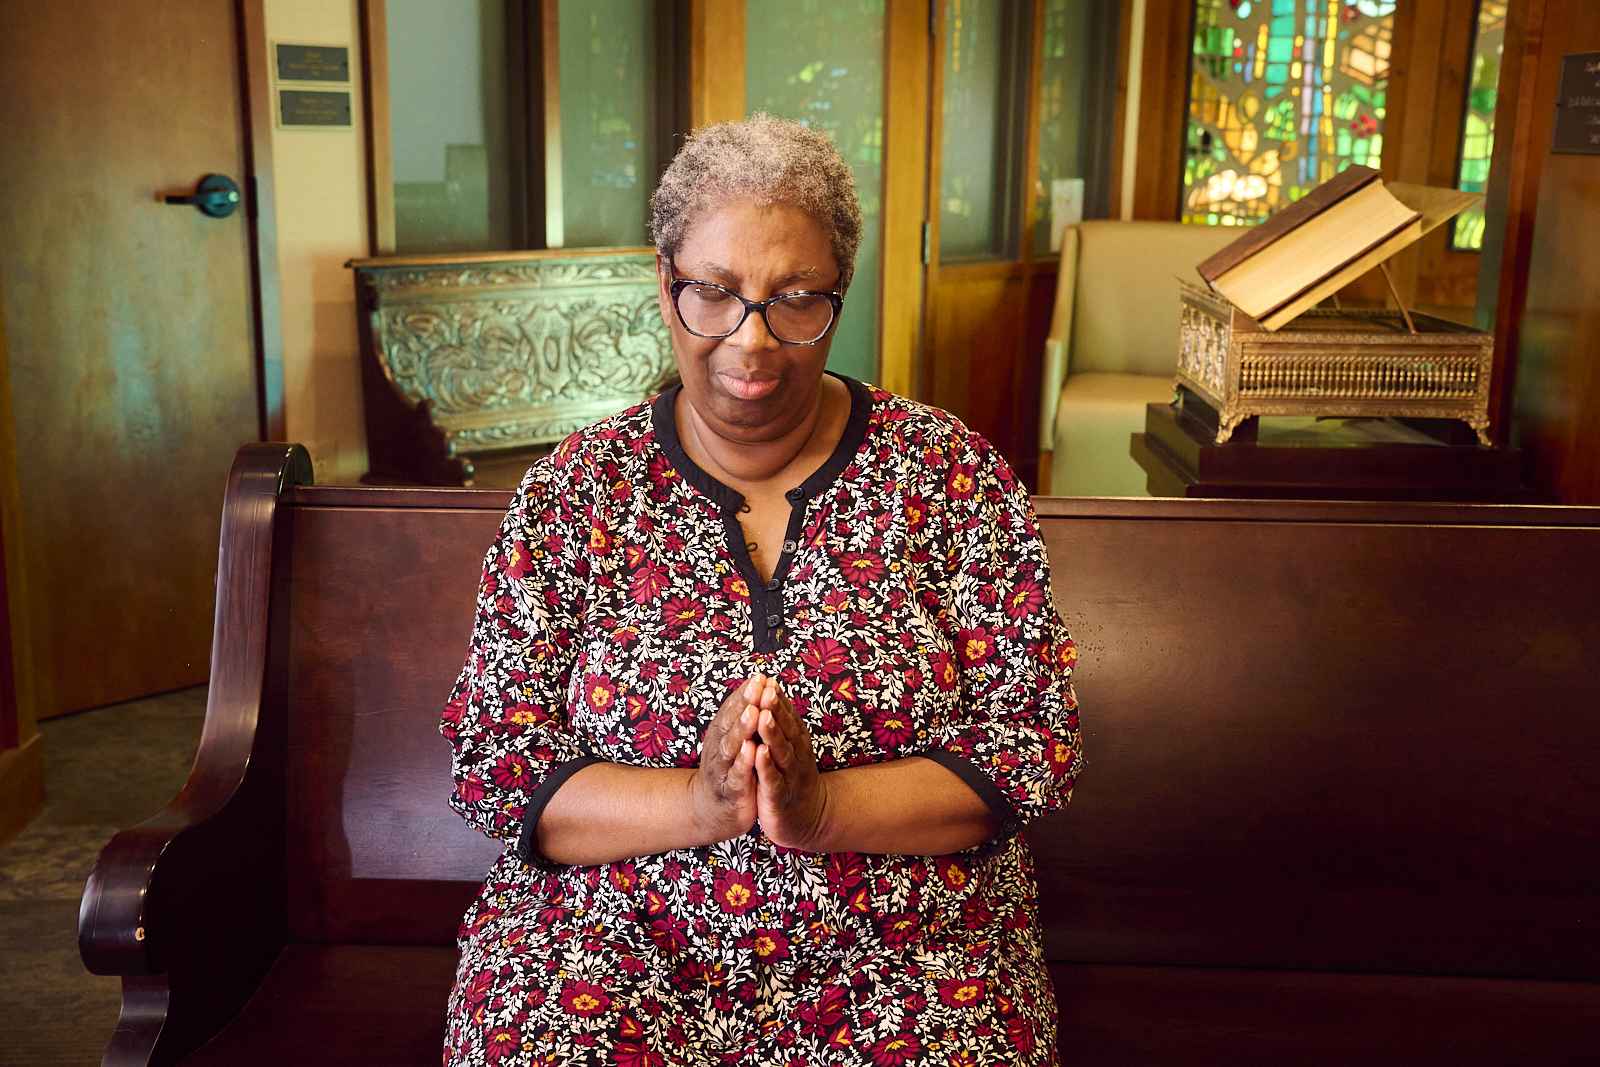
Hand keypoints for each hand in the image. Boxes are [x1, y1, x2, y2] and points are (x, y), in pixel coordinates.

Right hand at [687, 676, 761, 844]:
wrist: (714, 809)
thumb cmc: (729, 768)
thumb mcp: (734, 739)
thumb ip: (743, 715)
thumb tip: (757, 682)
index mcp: (721, 733)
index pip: (733, 709)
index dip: (745, 693)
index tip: (760, 677)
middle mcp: (718, 747)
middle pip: (730, 722)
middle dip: (744, 704)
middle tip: (757, 687)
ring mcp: (722, 769)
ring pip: (731, 746)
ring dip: (742, 729)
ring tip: (754, 713)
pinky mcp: (730, 790)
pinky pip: (737, 774)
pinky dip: (744, 762)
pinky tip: (753, 750)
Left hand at [753, 678, 830, 850]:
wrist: (807, 819)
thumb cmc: (792, 779)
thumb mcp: (790, 749)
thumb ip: (783, 725)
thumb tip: (772, 692)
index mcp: (797, 742)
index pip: (787, 717)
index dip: (778, 699)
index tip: (767, 679)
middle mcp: (797, 756)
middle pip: (786, 729)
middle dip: (775, 709)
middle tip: (766, 689)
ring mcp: (790, 776)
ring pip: (781, 751)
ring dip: (772, 733)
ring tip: (762, 715)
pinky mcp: (780, 796)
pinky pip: (773, 779)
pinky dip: (767, 765)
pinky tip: (760, 752)